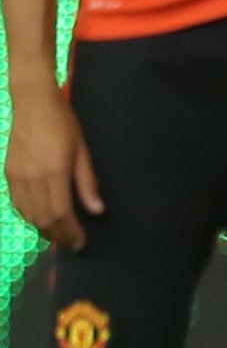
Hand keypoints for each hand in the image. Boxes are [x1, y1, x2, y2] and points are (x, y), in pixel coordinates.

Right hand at [5, 79, 101, 251]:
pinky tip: (39, 220)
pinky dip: (28, 217)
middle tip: (71, 244)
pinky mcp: (8, 172)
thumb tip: (96, 210)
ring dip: (43, 229)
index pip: (62, 212)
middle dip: (58, 236)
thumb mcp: (82, 151)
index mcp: (55, 171)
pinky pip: (17, 203)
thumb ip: (87, 183)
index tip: (80, 243)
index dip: (71, 232)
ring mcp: (17, 175)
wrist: (32, 103)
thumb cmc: (63, 123)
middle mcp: (33, 177)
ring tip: (58, 236)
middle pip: (43, 218)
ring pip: (28, 214)